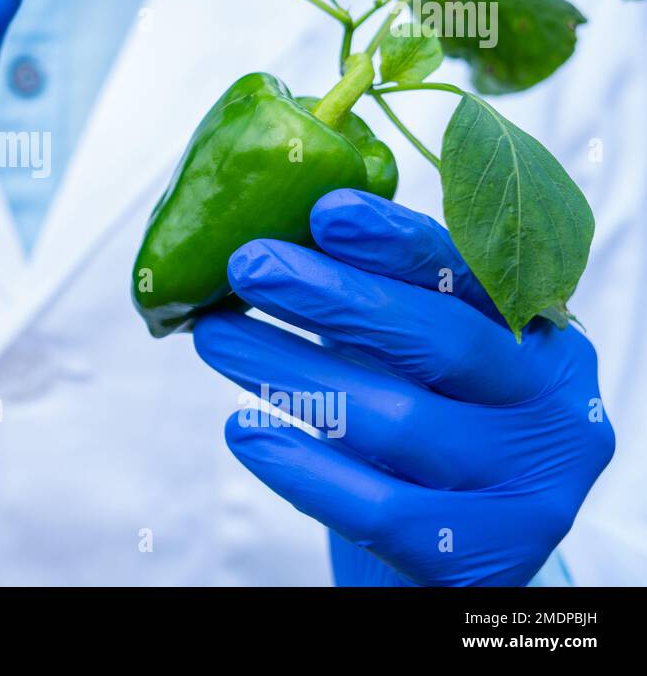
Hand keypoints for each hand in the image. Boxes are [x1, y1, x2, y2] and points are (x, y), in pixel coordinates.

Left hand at [192, 189, 614, 585]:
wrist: (459, 556)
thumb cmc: (427, 431)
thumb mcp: (419, 361)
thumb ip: (375, 305)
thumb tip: (274, 240)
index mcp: (543, 340)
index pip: (474, 278)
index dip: (399, 242)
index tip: (324, 211)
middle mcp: (554, 409)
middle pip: (439, 341)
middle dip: (332, 296)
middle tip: (247, 266)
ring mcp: (530, 490)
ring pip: (398, 420)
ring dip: (290, 371)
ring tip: (215, 338)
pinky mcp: (486, 558)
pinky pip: (380, 507)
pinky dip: (302, 467)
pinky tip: (244, 431)